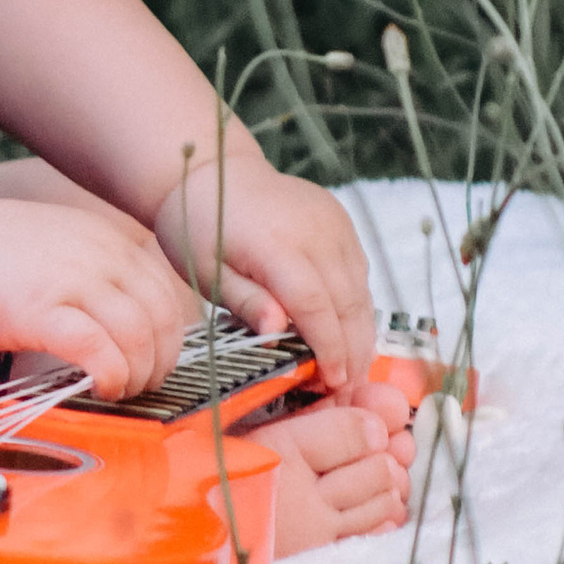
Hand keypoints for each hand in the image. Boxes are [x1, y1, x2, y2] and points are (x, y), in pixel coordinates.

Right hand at [0, 200, 195, 398]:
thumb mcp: (68, 243)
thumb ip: (104, 271)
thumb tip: (134, 321)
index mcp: (110, 242)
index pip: (166, 293)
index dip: (170, 336)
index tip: (156, 360)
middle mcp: (101, 257)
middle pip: (161, 317)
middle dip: (161, 361)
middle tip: (143, 384)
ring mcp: (74, 282)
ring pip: (137, 334)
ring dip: (138, 373)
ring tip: (120, 389)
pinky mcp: (44, 311)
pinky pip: (97, 349)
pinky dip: (110, 374)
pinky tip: (101, 387)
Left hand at [152, 153, 377, 396]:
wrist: (216, 170)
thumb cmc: (201, 226)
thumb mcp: (207, 271)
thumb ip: (245, 302)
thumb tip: (279, 332)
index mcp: (276, 243)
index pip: (315, 304)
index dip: (329, 348)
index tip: (333, 384)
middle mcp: (315, 230)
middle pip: (348, 302)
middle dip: (353, 353)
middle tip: (347, 392)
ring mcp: (334, 222)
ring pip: (361, 290)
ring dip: (361, 335)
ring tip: (352, 374)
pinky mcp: (342, 221)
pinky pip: (359, 272)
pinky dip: (358, 307)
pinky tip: (350, 337)